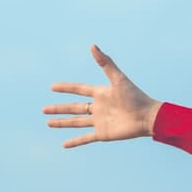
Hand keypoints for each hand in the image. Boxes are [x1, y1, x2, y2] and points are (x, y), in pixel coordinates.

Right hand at [43, 45, 161, 148]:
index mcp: (101, 94)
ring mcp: (100, 121)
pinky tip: (64, 145)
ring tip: (48, 122)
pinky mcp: (103, 133)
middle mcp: (99, 107)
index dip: (66, 88)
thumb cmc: (135, 96)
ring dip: (62, 123)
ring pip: (76, 122)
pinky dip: (75, 141)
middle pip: (74, 107)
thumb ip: (106, 63)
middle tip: (43, 109)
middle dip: (59, 108)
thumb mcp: (118, 79)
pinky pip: (85, 138)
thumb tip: (93, 45)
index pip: (79, 90)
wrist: (147, 117)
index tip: (52, 87)